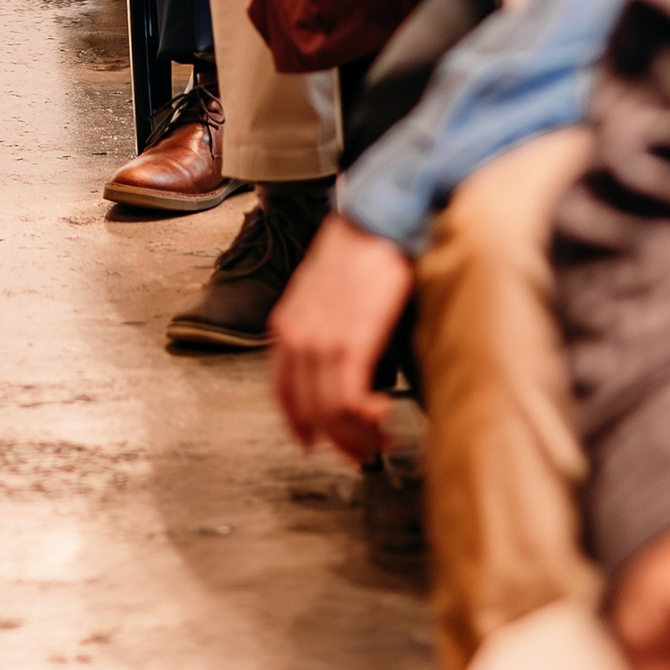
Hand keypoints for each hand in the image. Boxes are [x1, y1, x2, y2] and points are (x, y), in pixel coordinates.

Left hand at [269, 215, 415, 464]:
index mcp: (286, 327)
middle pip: (309, 413)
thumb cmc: (360, 256)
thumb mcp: (328, 298)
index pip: (284, 395)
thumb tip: (348, 379)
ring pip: (330, 413)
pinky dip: (366, 421)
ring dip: (359, 437)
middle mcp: (297, 336)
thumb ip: (328, 336)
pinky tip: (385, 416)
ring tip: (383, 439)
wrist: (378, 218)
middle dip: (341, 442)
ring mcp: (323, 338)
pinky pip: (349, 399)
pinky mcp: (352, 339)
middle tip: (367, 451)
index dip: (305, 427)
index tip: (325, 443)